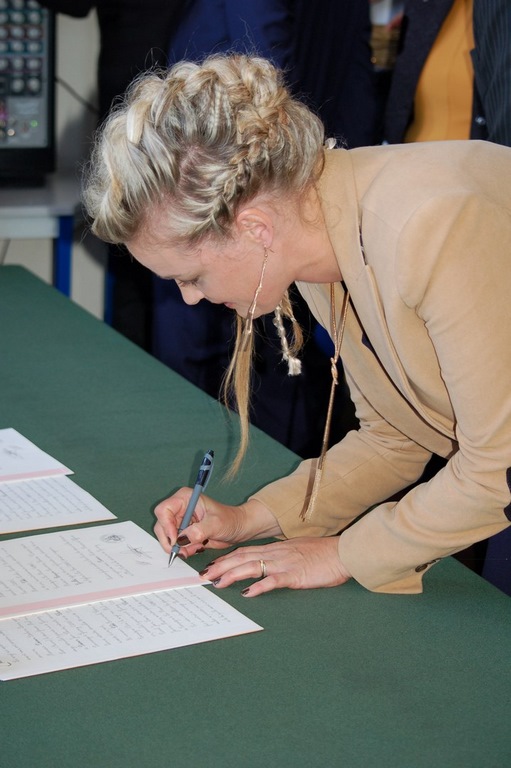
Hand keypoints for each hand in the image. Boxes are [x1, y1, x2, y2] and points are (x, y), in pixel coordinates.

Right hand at [153, 491, 281, 557]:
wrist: (238, 529)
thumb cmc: (230, 520)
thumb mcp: (216, 524)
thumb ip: (199, 531)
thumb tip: (182, 539)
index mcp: (185, 498)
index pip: (164, 510)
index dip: (166, 526)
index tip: (176, 540)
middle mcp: (180, 508)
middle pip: (161, 525)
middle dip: (171, 541)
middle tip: (183, 551)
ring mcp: (180, 521)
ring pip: (167, 537)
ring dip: (179, 547)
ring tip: (196, 547)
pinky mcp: (183, 532)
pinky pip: (175, 544)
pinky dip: (184, 550)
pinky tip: (197, 547)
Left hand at [199, 536, 351, 595]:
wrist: (342, 553)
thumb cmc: (322, 554)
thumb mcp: (297, 551)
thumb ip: (282, 557)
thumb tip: (269, 566)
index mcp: (276, 549)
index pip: (245, 551)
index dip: (226, 558)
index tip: (211, 565)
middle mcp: (276, 554)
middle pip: (242, 557)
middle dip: (221, 566)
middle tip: (203, 576)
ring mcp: (284, 564)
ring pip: (252, 566)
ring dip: (233, 575)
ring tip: (217, 583)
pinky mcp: (295, 575)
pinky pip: (273, 581)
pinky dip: (259, 586)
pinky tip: (248, 593)